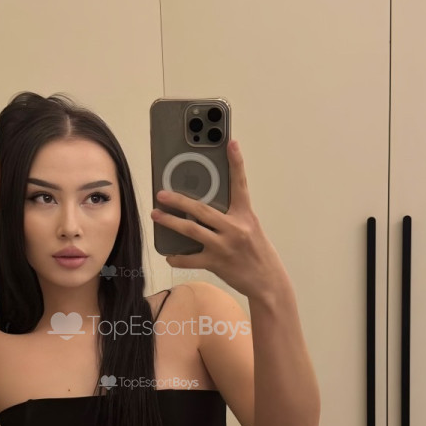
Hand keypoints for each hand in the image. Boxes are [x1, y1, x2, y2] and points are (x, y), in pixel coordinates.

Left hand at [150, 139, 291, 299]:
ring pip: (191, 230)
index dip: (236, 162)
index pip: (240, 185)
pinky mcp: (216, 263)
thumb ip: (232, 216)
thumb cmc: (258, 253)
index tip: (230, 142)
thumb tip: (204, 208)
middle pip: (201, 209)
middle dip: (179, 200)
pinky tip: (168, 254)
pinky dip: (177, 257)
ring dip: (171, 222)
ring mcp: (224, 246)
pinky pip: (190, 259)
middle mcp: (235, 228)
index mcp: (245, 216)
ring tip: (157, 215)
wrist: (268, 282)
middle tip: (161, 193)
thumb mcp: (251, 228)